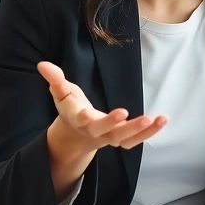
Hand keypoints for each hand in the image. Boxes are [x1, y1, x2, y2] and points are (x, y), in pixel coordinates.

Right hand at [38, 61, 167, 156]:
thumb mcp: (61, 93)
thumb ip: (54, 79)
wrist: (76, 135)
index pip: (82, 119)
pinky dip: (150, 132)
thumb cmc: (71, 108)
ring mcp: (109, 137)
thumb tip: (42, 64)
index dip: (86, 118)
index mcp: (79, 119)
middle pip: (106, 132)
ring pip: (126, 139)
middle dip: (117, 125)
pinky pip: (137, 139)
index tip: (89, 114)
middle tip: (128, 114)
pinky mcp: (121, 139)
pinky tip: (162, 120)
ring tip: (158, 120)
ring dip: (141, 131)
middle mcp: (95, 131)